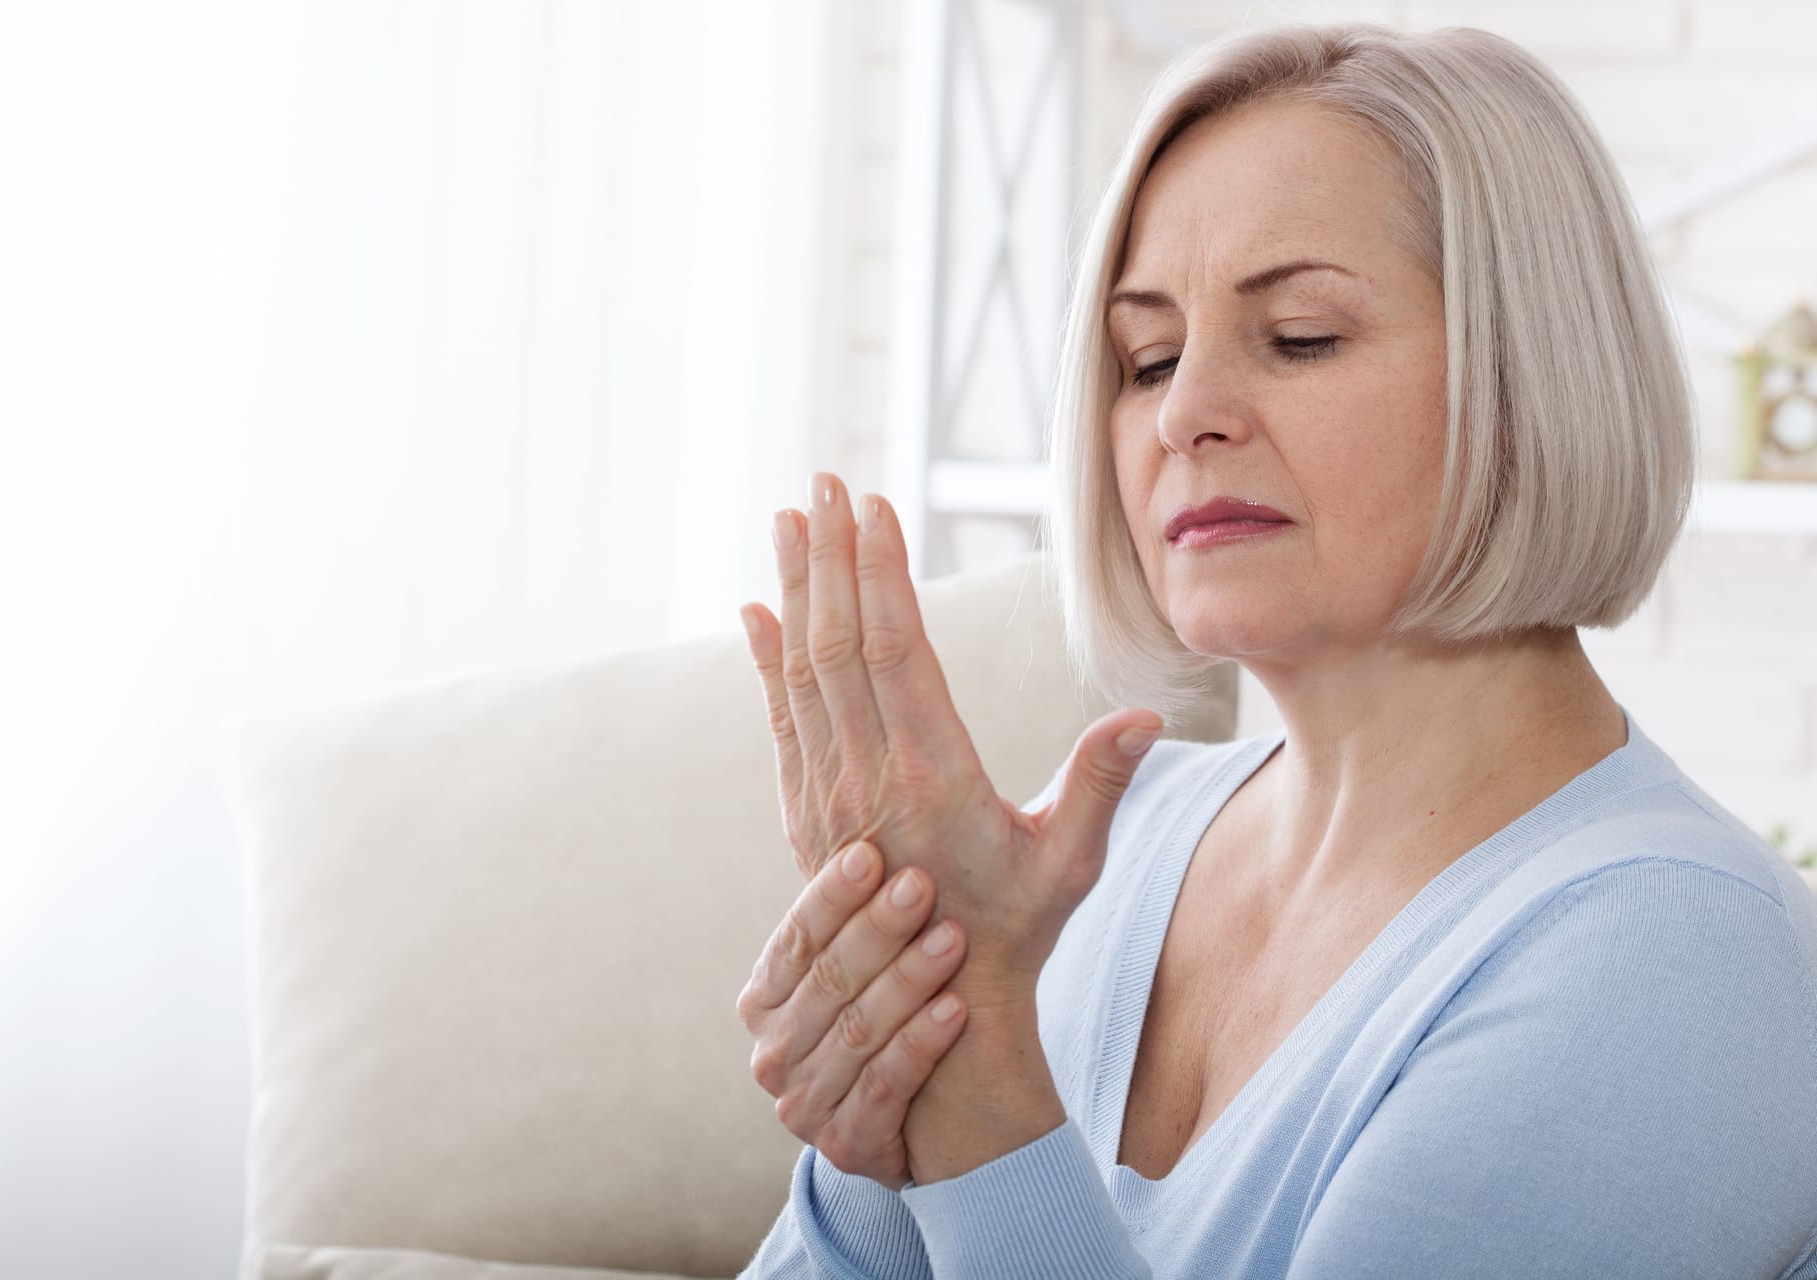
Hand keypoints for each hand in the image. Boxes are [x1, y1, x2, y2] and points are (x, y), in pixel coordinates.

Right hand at [737, 839, 972, 1190]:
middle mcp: (773, 1050)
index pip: (796, 938)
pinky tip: (956, 1010)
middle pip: (828, 981)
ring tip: (954, 939)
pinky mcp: (846, 1145)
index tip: (871, 852)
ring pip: (857, 1032)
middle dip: (877, 929)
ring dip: (907, 982)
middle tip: (922, 885)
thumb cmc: (902, 1013)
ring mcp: (803, 1102)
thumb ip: (861, 904)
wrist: (934, 1121)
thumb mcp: (872, 960)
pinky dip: (920, 1046)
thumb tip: (871, 812)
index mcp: (767, 996)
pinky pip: (884, 1087)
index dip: (832, 895)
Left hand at [738, 472, 1164, 1004]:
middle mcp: (868, 779)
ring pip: (803, 672)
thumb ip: (1101, 785)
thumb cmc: (1020, 931)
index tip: (874, 506)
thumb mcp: (1072, 863)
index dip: (880, 573)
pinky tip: (754, 611)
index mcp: (933, 777)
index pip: (895, 651)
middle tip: (823, 482)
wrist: (940, 1009)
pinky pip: (781, 719)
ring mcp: (827, 796)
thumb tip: (1142, 717)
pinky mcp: (806, 813)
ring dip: (794, 589)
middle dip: (830, 555)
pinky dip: (765, 660)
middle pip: (837, 644)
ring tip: (787, 518)